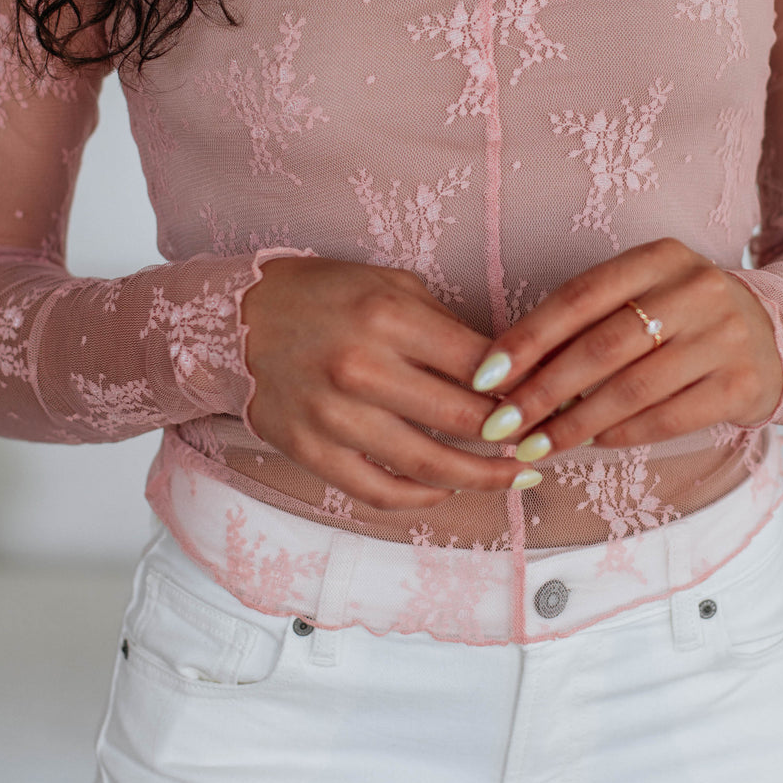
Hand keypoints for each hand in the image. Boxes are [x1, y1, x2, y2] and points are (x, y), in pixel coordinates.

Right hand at [239, 256, 541, 510]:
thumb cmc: (323, 295)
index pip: (479, 364)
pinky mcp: (310, 451)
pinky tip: (446, 489)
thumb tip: (506, 370)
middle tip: (543, 442)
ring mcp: (333, 416)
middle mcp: (361, 368)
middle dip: (514, 437)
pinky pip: (379, 491)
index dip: (523, 386)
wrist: (235, 321)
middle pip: (464, 420)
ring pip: (429, 466)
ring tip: (515, 478)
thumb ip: (446, 326)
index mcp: (386, 316)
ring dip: (483, 478)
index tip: (546, 398)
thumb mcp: (390, 284)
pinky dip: (421, 497)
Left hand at [467, 237, 782, 458]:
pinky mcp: (743, 383)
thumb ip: (586, 321)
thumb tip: (509, 370)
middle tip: (500, 425)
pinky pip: (668, 417)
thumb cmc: (681, 316)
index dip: (527, 337)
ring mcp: (725, 336)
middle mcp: (696, 289)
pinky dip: (622, 434)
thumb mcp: (642, 296)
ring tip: (536, 446)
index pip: (580, 296)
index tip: (485, 375)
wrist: (775, 334)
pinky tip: (592, 444)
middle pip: (602, 346)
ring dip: (575, 424)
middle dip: (542, 391)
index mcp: (661, 257)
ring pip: (632, 388)